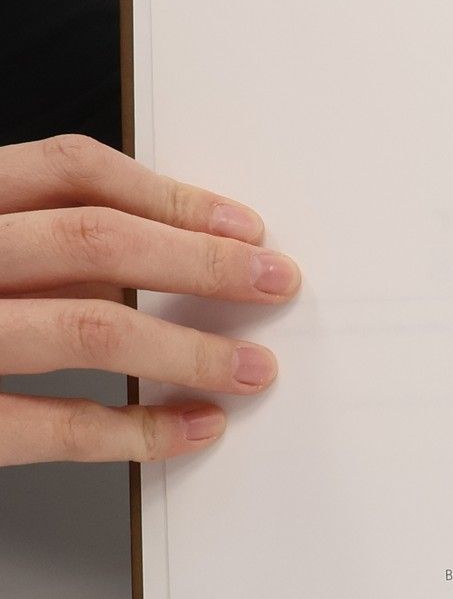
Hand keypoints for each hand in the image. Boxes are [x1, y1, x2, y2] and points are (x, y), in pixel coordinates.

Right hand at [0, 133, 298, 464]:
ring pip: (87, 323)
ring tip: (251, 366)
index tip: (243, 224)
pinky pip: (52, 425)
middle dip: (202, 261)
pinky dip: (138, 429)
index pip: (69, 169)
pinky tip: (192, 428)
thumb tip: (160, 257)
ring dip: (189, 347)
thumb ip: (30, 246)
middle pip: (94, 240)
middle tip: (275, 281)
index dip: (170, 194)